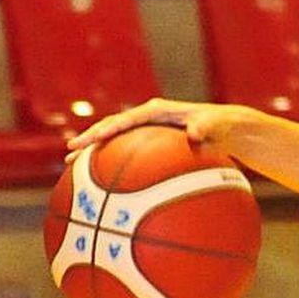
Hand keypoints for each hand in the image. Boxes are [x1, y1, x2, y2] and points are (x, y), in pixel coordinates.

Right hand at [65, 98, 253, 162]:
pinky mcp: (152, 144)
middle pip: (113, 128)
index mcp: (159, 111)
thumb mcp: (217, 124)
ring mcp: (148, 131)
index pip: (125, 119)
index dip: (105, 129)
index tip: (88, 140)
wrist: (229, 128)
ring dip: (95, 153)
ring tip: (71, 167)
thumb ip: (205, 126)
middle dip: (91, 139)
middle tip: (69, 153)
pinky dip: (115, 165)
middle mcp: (149, 119)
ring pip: (116, 141)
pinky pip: (129, 155)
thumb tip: (193, 132)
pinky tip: (104, 186)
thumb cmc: (223, 124)